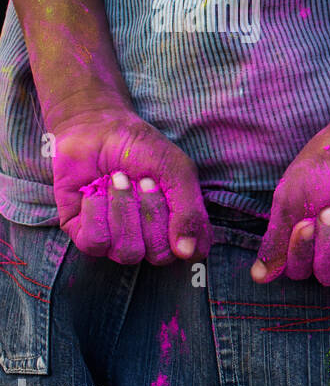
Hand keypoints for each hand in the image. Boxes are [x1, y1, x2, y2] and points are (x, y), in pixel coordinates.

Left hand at [50, 109, 209, 263]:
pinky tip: (95, 190)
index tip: (174, 199)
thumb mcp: (178, 173)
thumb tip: (187, 252)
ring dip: (123, 210)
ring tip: (118, 179)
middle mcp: (149, 239)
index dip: (185, 232)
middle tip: (144, 180)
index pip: (191, 253)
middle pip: (159, 254)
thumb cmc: (142, 150)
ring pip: (127, 252)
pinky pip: (95, 243)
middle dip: (151, 212)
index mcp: (178, 226)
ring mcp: (116, 239)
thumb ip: (190, 212)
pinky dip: (96, 213)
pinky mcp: (83, 233)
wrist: (97, 131)